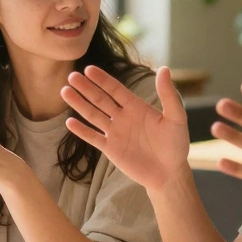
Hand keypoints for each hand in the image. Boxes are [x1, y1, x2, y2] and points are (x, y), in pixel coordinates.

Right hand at [60, 66, 189, 191]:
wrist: (170, 173)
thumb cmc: (176, 144)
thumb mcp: (176, 117)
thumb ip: (168, 94)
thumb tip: (164, 68)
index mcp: (137, 107)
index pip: (116, 89)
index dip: (103, 80)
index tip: (89, 69)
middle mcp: (123, 117)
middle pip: (100, 99)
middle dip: (86, 88)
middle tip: (72, 76)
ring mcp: (115, 133)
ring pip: (93, 115)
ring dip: (79, 104)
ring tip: (65, 91)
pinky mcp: (111, 149)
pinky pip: (93, 138)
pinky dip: (82, 130)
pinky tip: (69, 122)